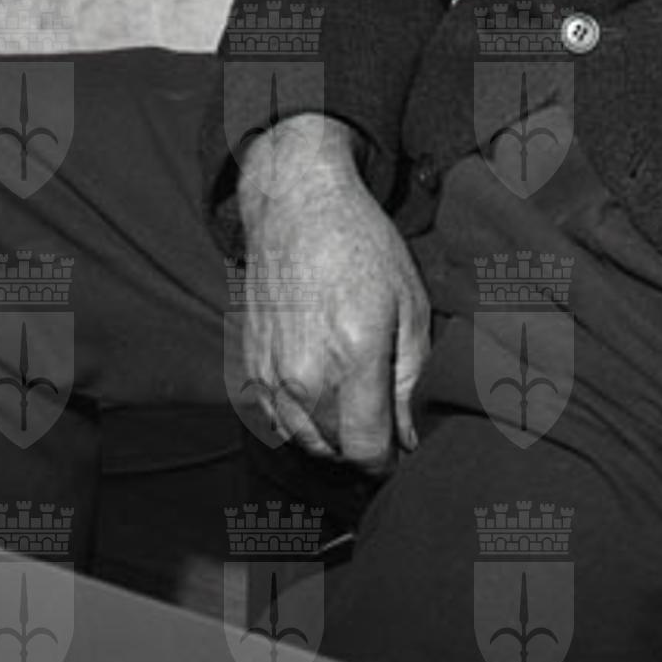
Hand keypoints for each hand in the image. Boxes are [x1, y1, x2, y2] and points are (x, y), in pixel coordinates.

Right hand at [237, 114, 431, 472]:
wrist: (298, 204)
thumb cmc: (362, 246)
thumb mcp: (409, 302)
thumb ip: (411, 377)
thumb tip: (411, 436)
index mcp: (352, 357)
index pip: (368, 450)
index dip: (391, 458)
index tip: (403, 445)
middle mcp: (305, 374)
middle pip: (336, 450)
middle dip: (363, 443)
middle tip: (382, 413)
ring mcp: (271, 372)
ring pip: (304, 439)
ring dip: (331, 435)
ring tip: (352, 400)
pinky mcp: (250, 365)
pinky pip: (277, 419)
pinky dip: (300, 417)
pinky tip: (320, 386)